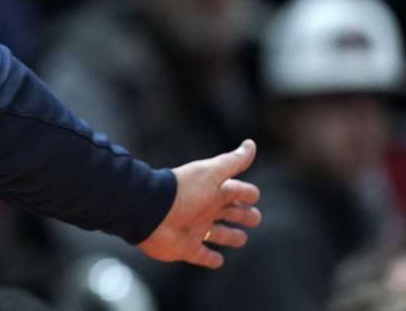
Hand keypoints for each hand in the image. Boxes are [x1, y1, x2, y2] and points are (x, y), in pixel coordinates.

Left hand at [138, 139, 261, 268]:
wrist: (150, 211)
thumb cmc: (183, 191)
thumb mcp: (211, 173)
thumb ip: (232, 162)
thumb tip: (251, 143)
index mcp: (213, 191)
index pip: (237, 191)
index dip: (248, 193)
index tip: (254, 195)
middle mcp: (206, 209)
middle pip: (231, 213)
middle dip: (245, 215)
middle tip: (255, 218)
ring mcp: (196, 229)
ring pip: (219, 234)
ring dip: (230, 236)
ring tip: (241, 238)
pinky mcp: (188, 248)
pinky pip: (202, 255)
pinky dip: (210, 259)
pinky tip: (218, 261)